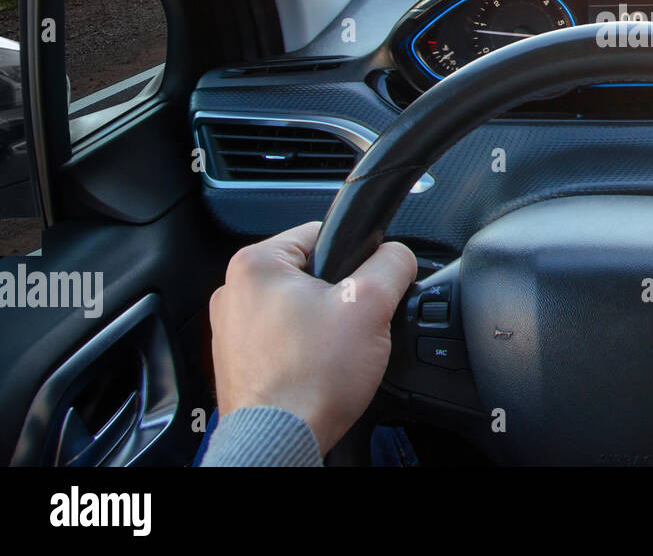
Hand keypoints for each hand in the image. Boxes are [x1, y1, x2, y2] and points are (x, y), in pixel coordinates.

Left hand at [208, 222, 417, 453]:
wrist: (280, 441)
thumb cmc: (311, 379)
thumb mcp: (372, 304)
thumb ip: (392, 264)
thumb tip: (399, 254)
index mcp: (255, 264)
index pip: (322, 233)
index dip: (356, 257)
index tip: (364, 287)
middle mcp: (233, 292)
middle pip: (312, 274)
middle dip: (339, 297)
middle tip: (352, 326)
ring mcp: (230, 330)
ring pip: (299, 309)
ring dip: (323, 325)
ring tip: (334, 353)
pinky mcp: (238, 361)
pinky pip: (284, 340)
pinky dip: (304, 351)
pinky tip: (317, 371)